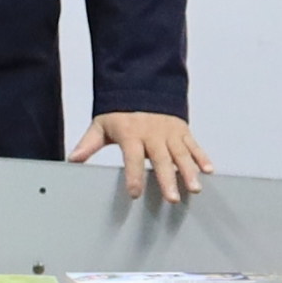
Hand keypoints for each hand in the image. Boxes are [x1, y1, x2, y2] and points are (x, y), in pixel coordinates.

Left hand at [73, 110, 211, 203]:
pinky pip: (193, 145)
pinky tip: (208, 171)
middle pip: (161, 159)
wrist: (142, 84)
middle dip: (167, 179)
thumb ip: (89, 143)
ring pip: (181, 154)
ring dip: (189, 172)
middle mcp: (152, 134)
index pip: (132, 157)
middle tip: (172, 198)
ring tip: (194, 189)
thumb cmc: (121, 111)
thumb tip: (73, 159)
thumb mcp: (101, 125)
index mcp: (131, 134)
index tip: (135, 193)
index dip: (134, 175)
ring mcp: (169, 132)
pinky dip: (202, 157)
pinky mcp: (182, 130)